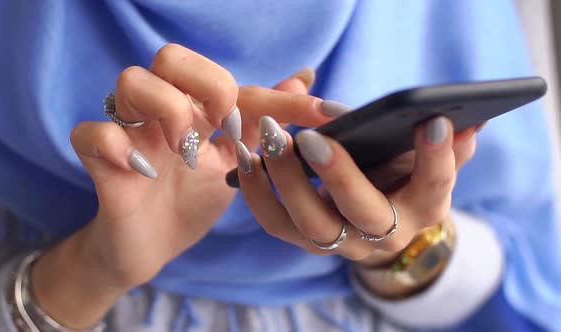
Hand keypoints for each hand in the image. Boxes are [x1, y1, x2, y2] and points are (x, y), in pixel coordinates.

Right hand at [31, 43, 327, 327]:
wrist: (151, 247)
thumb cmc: (191, 200)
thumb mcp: (237, 163)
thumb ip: (264, 123)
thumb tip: (304, 80)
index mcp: (194, 108)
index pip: (232, 81)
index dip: (278, 97)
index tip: (318, 115)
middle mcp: (160, 111)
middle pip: (171, 56)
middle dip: (207, 86)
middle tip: (224, 128)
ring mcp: (129, 133)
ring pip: (131, 80)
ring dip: (169, 112)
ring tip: (186, 153)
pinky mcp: (100, 162)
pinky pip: (91, 133)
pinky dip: (117, 146)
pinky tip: (146, 173)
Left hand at [236, 112, 478, 265]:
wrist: (379, 227)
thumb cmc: (405, 183)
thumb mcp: (428, 164)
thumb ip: (447, 147)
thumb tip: (468, 122)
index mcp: (423, 208)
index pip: (435, 187)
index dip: (436, 158)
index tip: (433, 120)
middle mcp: (383, 234)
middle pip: (362, 212)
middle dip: (337, 175)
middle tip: (309, 136)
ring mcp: (342, 242)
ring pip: (310, 223)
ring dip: (284, 180)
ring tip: (266, 139)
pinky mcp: (306, 240)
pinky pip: (276, 222)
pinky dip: (257, 191)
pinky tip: (246, 156)